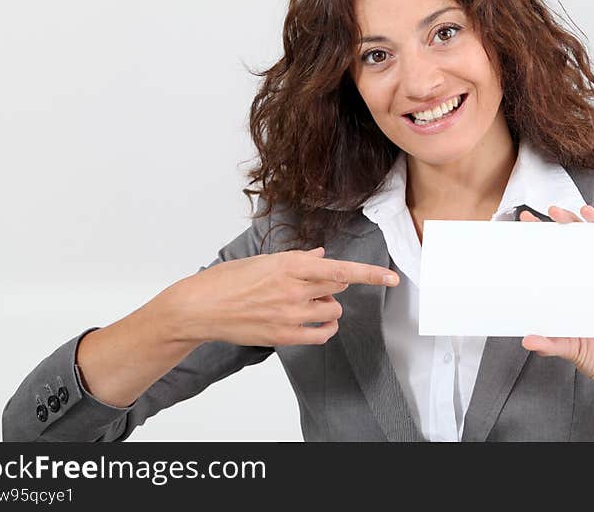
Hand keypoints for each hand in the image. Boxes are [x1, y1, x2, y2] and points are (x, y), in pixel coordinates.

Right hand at [160, 247, 399, 346]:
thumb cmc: (228, 280)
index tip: (392, 277)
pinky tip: (314, 322)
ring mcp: (291, 315)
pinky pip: (322, 333)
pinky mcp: (285, 336)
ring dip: (327, 305)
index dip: (371, 274)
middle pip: (339, 286)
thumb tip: (322, 256)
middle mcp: (295, 289)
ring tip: (305, 303)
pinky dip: (324, 327)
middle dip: (333, 283)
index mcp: (290, 265)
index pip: (342, 269)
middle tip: (311, 283)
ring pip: (332, 309)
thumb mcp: (264, 260)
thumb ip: (298, 259)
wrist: (201, 308)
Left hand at [518, 205, 593, 396]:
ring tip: (588, 211)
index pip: (554, 255)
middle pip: (578, 241)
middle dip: (566, 222)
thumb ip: (551, 344)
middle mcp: (591, 277)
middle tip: (553, 212)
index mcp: (572, 287)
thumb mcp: (569, 348)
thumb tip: (528, 341)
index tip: (526, 223)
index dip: (542, 238)